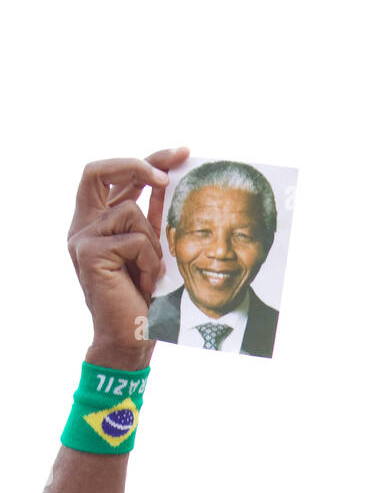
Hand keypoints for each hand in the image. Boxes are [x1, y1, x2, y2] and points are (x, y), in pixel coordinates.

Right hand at [68, 147, 188, 369]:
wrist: (131, 339)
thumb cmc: (144, 299)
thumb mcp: (153, 247)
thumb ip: (155, 214)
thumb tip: (170, 177)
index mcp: (96, 221)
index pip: (114, 175)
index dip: (146, 160)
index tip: (180, 154)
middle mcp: (82, 225)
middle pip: (97, 170)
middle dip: (136, 164)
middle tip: (167, 175)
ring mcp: (81, 237)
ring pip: (130, 211)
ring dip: (152, 243)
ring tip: (150, 273)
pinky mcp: (88, 251)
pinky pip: (134, 238)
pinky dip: (149, 261)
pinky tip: (144, 283)